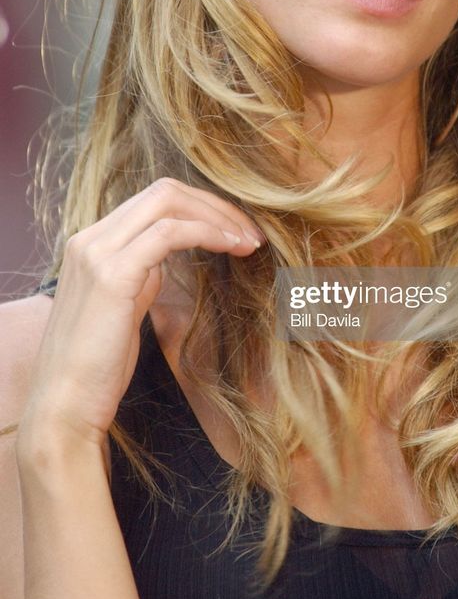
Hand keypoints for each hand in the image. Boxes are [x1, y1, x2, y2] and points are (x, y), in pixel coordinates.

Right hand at [17, 178, 262, 454]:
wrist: (64, 406)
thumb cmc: (96, 367)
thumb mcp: (123, 306)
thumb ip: (140, 274)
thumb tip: (168, 258)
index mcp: (91, 243)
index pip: (154, 200)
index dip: (200, 208)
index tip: (236, 230)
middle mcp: (89, 239)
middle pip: (164, 192)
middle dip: (215, 205)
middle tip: (252, 232)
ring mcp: (97, 252)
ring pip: (168, 202)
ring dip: (218, 217)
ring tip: (249, 241)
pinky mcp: (112, 275)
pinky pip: (169, 232)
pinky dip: (208, 233)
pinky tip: (232, 247)